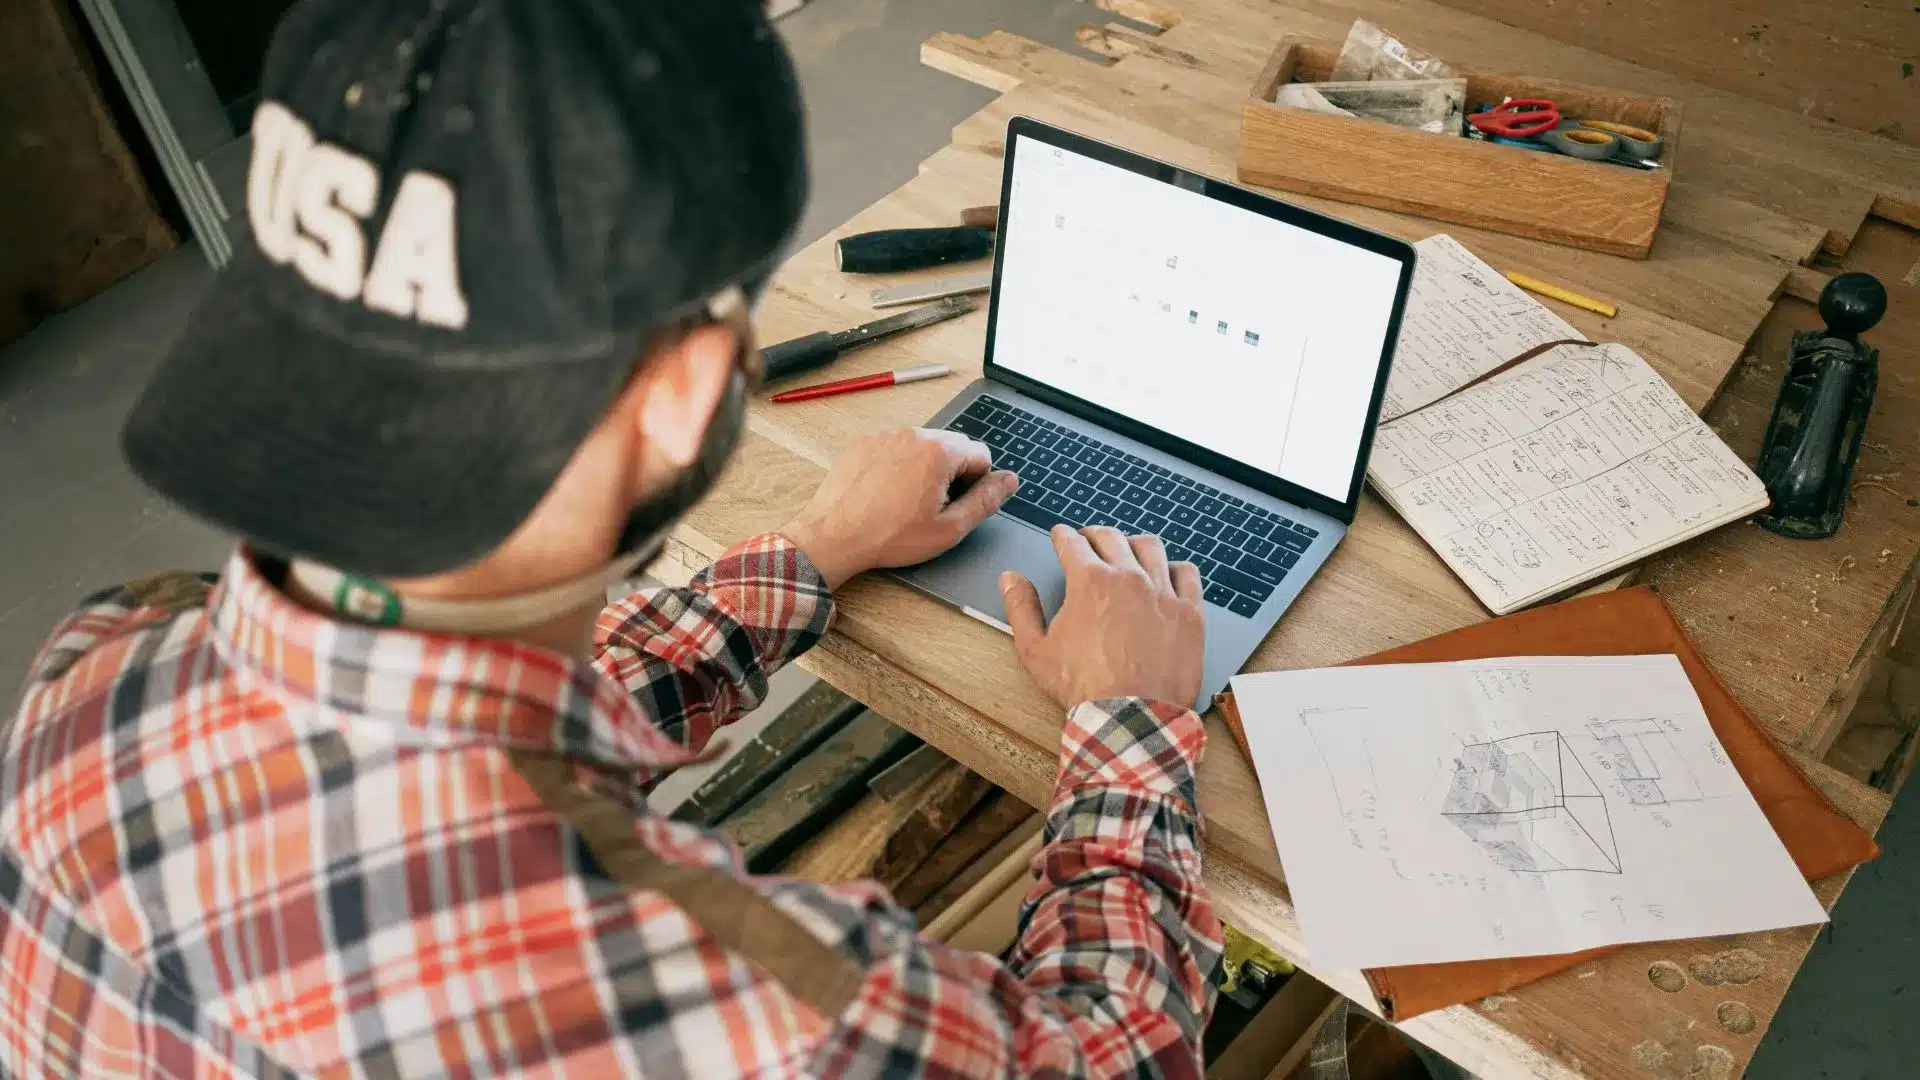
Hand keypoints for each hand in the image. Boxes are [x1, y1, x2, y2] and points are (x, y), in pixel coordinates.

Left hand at [782, 427, 1017, 589]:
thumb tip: (1009, 480)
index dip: (976, 483)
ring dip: (923, 468)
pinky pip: (894, 448)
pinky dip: (897, 466)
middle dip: (950, 473)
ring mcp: (886, 436)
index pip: (981, 454)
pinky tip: (885, 493)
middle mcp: (914, 434)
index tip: (956, 504)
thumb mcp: (949, 528)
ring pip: (922, 446)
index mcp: (939, 452)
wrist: (835, 537)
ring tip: (905, 501)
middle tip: (931, 506)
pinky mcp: (865, 443)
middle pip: (952, 447)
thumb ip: (986, 500)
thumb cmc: (889, 537)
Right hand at [1000, 526, 1204, 708]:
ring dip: (1134, 544)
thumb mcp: (1035, 651)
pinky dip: (1175, 569)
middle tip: (1089, 539)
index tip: (1061, 536)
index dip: (1063, 536)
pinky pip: (1187, 574)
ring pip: (1151, 547)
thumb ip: (1020, 608)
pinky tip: (1168, 574)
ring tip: (1129, 550)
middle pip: (1111, 538)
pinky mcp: (1189, 612)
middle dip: (1095, 534)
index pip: (1072, 542)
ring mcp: (1162, 592)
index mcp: (1089, 580)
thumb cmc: (1082, 687)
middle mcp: (1128, 576)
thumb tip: (1010, 578)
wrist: (1130, 717)